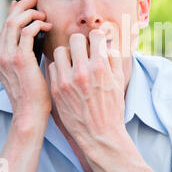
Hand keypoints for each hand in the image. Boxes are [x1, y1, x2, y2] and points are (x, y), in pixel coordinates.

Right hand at [0, 0, 52, 132]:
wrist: (30, 114)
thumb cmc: (33, 96)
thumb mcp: (26, 72)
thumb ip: (28, 56)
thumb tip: (38, 41)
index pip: (5, 28)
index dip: (14, 12)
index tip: (24, 4)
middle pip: (8, 21)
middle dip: (22, 7)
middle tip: (35, 0)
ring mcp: (7, 57)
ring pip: (15, 23)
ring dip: (31, 14)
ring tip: (43, 14)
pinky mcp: (20, 59)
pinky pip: (27, 32)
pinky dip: (37, 25)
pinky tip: (47, 26)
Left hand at [48, 28, 124, 152]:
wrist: (99, 135)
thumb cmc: (112, 108)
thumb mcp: (119, 81)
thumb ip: (114, 58)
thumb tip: (108, 43)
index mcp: (100, 67)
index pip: (94, 36)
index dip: (97, 37)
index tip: (97, 42)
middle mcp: (81, 71)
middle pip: (75, 39)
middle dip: (81, 42)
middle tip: (83, 50)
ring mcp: (66, 81)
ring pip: (60, 51)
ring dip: (68, 54)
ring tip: (73, 62)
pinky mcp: (56, 90)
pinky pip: (52, 67)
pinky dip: (59, 67)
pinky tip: (66, 74)